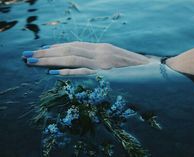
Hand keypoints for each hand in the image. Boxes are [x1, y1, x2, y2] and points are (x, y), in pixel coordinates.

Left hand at [22, 42, 149, 75]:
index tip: (42, 50)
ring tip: (32, 62)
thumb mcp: (117, 61)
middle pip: (68, 49)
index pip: (74, 45)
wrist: (156, 72)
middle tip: (28, 55)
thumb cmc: (137, 68)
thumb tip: (90, 64)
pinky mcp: (107, 74)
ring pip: (71, 58)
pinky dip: (68, 71)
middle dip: (46, 53)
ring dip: (50, 60)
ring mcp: (103, 62)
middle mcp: (101, 51)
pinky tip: (54, 73)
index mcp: (102, 48)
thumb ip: (103, 61)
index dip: (57, 47)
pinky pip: (85, 72)